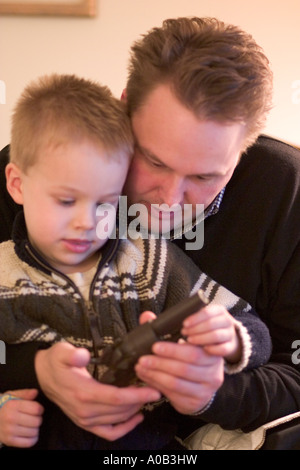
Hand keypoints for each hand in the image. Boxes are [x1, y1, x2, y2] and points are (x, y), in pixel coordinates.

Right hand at [0, 389, 43, 447]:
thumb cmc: (5, 406)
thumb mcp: (13, 396)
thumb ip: (25, 393)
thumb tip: (35, 392)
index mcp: (12, 406)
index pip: (36, 409)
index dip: (40, 409)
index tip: (37, 409)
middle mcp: (10, 418)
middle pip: (37, 421)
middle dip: (38, 419)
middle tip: (33, 418)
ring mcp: (10, 431)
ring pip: (34, 432)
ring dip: (35, 428)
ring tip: (30, 425)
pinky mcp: (10, 441)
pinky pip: (29, 442)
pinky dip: (33, 438)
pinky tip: (30, 433)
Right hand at [35, 342, 160, 440]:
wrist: (43, 375)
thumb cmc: (56, 362)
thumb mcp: (61, 352)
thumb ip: (72, 354)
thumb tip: (82, 356)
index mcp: (83, 393)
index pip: (116, 398)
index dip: (137, 395)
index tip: (153, 390)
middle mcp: (85, 411)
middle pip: (121, 410)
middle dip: (141, 400)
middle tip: (155, 387)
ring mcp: (85, 420)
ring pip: (118, 420)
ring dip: (135, 410)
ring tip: (147, 396)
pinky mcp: (86, 423)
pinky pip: (109, 432)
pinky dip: (125, 428)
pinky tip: (137, 417)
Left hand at [135, 311, 223, 414]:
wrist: (199, 388)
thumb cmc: (187, 359)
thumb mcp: (181, 343)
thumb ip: (165, 329)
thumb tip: (147, 316)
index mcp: (212, 353)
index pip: (193, 350)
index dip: (173, 348)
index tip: (155, 345)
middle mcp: (214, 372)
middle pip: (185, 367)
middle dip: (161, 362)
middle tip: (142, 357)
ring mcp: (206, 390)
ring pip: (177, 382)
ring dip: (155, 374)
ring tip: (140, 367)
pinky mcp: (195, 402)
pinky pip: (173, 394)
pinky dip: (156, 384)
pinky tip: (145, 377)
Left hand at [182, 304, 241, 362]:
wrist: (225, 337)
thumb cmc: (208, 326)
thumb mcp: (204, 318)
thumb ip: (195, 318)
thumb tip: (179, 321)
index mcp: (219, 310)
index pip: (207, 312)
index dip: (195, 318)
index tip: (184, 324)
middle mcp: (226, 321)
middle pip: (211, 324)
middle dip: (195, 329)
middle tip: (184, 333)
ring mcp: (230, 334)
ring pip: (216, 336)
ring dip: (201, 339)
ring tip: (189, 340)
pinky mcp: (231, 346)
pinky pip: (223, 349)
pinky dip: (213, 349)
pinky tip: (203, 349)